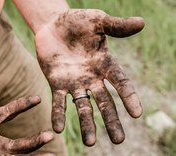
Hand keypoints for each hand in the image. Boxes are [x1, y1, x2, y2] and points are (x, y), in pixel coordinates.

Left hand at [35, 9, 143, 145]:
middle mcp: (91, 77)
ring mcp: (74, 82)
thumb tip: (142, 23)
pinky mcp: (56, 83)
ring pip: (82, 106)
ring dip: (86, 124)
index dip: (129, 97)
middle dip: (111, 120)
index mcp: (104, 64)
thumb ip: (117, 26)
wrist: (52, 25)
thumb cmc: (77, 22)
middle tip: (118, 141)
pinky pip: (58, 101)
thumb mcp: (98, 21)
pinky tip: (58, 129)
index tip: (137, 113)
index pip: (120, 82)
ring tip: (89, 143)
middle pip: (104, 102)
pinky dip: (58, 114)